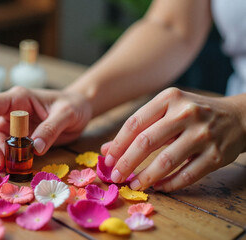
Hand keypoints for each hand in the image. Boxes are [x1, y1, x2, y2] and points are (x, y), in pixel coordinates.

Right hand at [0, 86, 91, 169]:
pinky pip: (3, 149)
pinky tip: (11, 168)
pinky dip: (4, 159)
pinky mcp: (16, 138)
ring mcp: (11, 124)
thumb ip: (51, 129)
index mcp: (17, 98)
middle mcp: (9, 110)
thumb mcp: (67, 114)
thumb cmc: (74, 105)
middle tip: (1, 165)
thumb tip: (35, 148)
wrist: (80, 109)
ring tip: (7, 169)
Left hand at [101, 87, 245, 191]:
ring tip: (134, 185)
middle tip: (115, 176)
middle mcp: (186, 114)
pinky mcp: (217, 155)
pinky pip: (187, 175)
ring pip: (166, 161)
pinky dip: (169, 184)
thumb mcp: (167, 110)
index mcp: (170, 99)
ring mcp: (203, 134)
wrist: (238, 117)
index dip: (118, 144)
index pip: (135, 123)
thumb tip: (107, 150)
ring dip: (146, 177)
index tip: (107, 160)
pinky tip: (158, 187)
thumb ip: (138, 127)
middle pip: (146, 141)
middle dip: (126, 163)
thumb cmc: (193, 114)